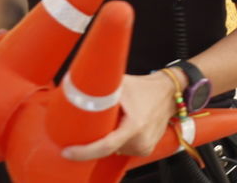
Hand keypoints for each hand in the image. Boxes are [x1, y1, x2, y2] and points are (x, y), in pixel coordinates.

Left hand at [61, 72, 177, 160]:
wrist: (169, 91)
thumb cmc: (145, 87)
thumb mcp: (120, 84)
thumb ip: (99, 89)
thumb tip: (75, 89)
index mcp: (134, 125)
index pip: (105, 146)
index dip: (84, 151)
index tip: (68, 151)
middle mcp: (141, 139)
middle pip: (106, 149)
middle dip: (94, 141)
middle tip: (90, 127)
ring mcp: (145, 146)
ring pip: (114, 150)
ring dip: (108, 140)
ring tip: (115, 122)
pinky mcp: (147, 149)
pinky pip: (124, 150)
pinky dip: (119, 141)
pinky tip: (123, 128)